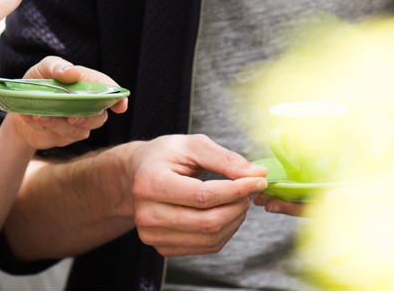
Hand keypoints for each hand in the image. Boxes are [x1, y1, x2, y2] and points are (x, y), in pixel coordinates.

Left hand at [5, 57, 125, 150]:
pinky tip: (31, 116)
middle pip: (99, 119)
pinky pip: (56, 137)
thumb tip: (72, 72)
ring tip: (40, 114)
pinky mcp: (60, 138)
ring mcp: (76, 126)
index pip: (109, 93)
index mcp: (88, 87)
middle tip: (72, 116)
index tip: (120, 107)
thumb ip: (57, 66)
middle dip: (87, 119)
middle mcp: (87, 109)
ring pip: (77, 131)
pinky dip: (43, 127)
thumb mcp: (43, 68)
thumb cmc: (38, 83)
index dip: (118, 100)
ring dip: (58, 123)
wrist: (19, 105)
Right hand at [130, 135, 268, 256]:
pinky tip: (226, 212)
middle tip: (249, 190)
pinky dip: (225, 231)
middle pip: (208, 222)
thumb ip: (226, 159)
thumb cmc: (164, 157)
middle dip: (239, 206)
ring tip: (239, 200)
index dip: (237, 190)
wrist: (135, 176)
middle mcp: (146, 214)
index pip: (203, 196)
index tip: (258, 180)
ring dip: (235, 220)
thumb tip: (258, 174)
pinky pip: (205, 246)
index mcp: (149, 183)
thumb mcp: (192, 146)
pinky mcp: (162, 247)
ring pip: (210, 238)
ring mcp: (152, 235)